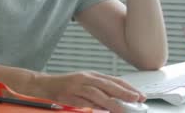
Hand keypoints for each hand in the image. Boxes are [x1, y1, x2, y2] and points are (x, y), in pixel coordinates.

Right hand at [31, 71, 145, 110]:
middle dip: (124, 93)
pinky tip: (101, 110)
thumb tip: (117, 101)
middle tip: (136, 99)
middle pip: (108, 85)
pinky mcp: (68, 95)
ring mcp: (77, 86)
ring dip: (111, 102)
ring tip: (122, 109)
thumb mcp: (86, 84)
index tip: (139, 95)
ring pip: (97, 94)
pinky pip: (83, 101)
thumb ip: (100, 91)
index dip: (128, 87)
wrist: (44, 85)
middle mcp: (87, 78)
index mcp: (93, 75)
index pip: (115, 80)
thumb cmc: (67, 86)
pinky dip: (93, 106)